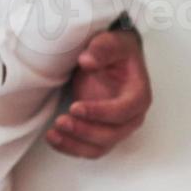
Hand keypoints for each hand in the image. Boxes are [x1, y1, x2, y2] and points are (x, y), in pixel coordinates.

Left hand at [46, 28, 150, 158]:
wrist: (111, 57)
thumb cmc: (116, 52)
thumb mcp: (113, 41)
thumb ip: (103, 48)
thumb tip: (87, 60)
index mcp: (138, 96)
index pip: (124, 111)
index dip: (101, 113)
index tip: (76, 107)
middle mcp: (130, 117)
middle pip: (111, 134)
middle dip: (84, 131)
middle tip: (61, 121)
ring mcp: (115, 128)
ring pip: (98, 147)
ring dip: (74, 144)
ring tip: (53, 133)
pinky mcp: (99, 132)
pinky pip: (86, 148)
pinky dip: (69, 146)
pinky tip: (52, 137)